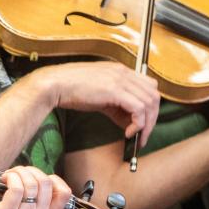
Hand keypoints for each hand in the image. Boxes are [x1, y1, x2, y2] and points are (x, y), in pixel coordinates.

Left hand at [0, 166, 70, 208]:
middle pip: (46, 182)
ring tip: (8, 176)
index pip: (65, 193)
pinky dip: (10, 177)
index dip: (53, 179)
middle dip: (31, 170)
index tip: (37, 178)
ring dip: (18, 172)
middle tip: (18, 174)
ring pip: (30, 183)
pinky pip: (15, 187)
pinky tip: (4, 179)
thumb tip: (34, 182)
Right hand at [35, 61, 159, 152]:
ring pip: (149, 102)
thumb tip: (129, 122)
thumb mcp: (100, 97)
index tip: (142, 124)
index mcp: (121, 71)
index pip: (148, 87)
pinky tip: (128, 132)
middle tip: (143, 135)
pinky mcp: (115, 90)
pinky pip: (138, 109)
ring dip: (147, 124)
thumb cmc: (72, 90)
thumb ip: (117, 106)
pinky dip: (138, 123)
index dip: (150, 108)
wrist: (55, 85)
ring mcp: (120, 80)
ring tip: (136, 137)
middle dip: (152, 118)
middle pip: (154, 95)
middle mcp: (124, 73)